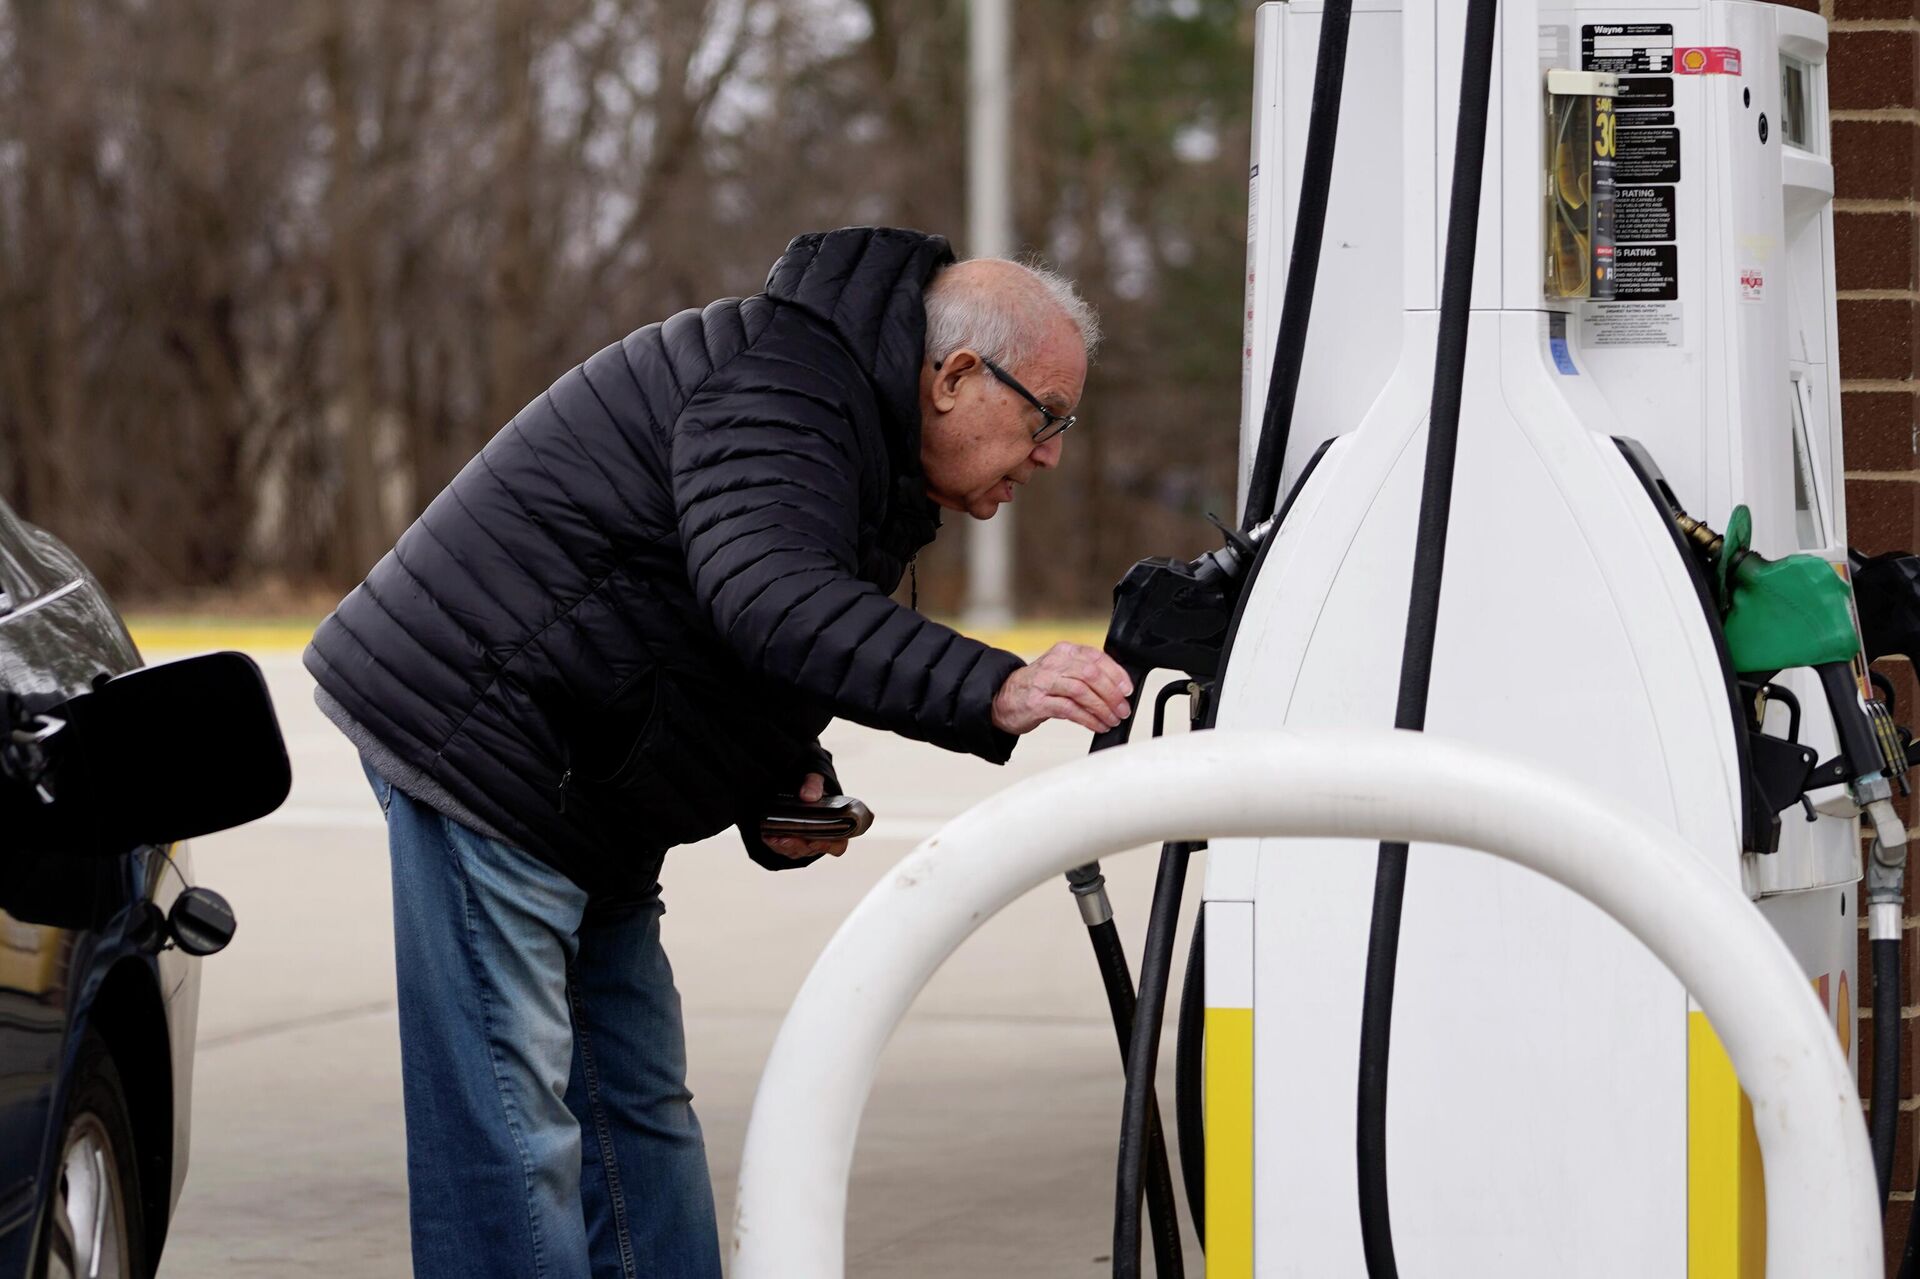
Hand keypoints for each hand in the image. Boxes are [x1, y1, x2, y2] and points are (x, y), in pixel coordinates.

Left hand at [762, 772, 849, 859]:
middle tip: (787, 839)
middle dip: (799, 845)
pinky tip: (768, 836)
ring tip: (775, 838)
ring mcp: (806, 843)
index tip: (814, 841)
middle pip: (812, 849)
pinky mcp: (792, 843)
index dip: (827, 845)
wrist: (801, 790)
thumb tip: (808, 796)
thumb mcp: (816, 779)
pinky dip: (775, 844)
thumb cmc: (814, 788)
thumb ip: (814, 784)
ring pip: (797, 851)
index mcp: (836, 826)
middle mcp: (822, 839)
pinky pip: (784, 849)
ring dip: (785, 846)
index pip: (838, 845)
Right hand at [991, 643, 1134, 734]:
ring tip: (1112, 719)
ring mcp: (1044, 682)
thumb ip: (1085, 674)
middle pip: (1091, 674)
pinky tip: (1097, 725)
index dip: (1116, 674)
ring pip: (1082, 691)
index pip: (1096, 657)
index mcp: (1064, 651)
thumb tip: (1118, 690)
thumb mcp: (1061, 671)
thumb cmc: (1038, 687)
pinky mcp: (1038, 702)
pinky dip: (1088, 719)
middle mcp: (1054, 663)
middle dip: (1112, 694)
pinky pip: (1070, 710)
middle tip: (1123, 709)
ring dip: (1102, 708)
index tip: (1127, 690)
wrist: (1003, 699)